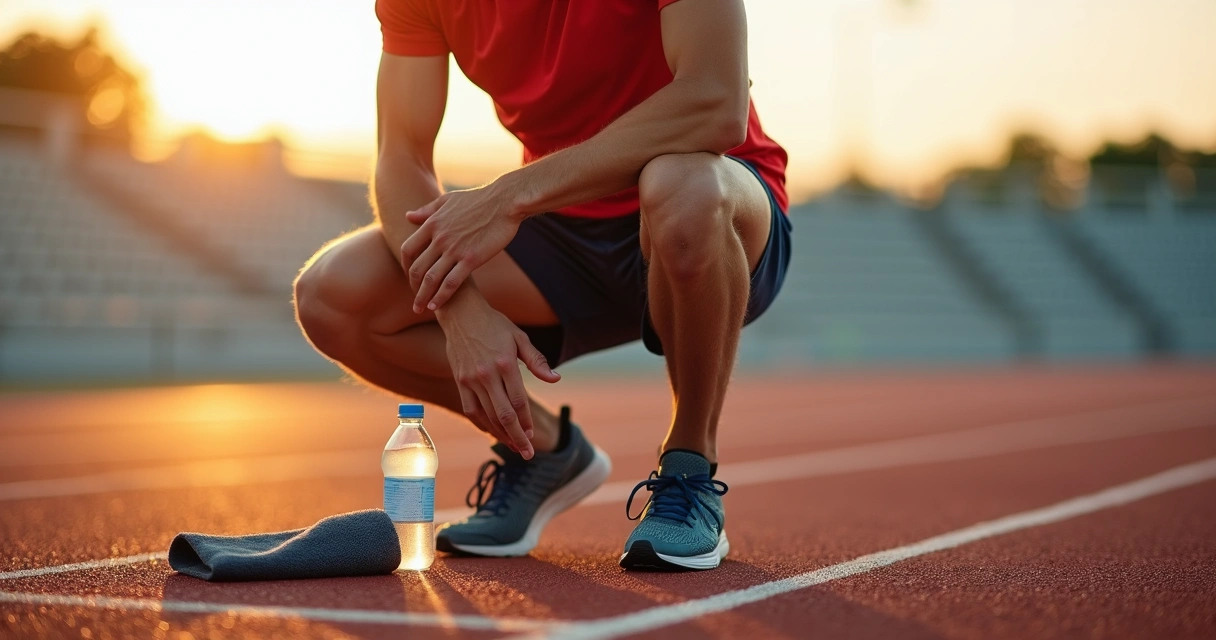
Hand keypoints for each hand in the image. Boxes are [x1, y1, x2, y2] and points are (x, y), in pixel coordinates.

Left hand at [403, 185, 520, 313]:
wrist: (504, 202)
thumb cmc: (478, 200)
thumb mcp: (447, 200)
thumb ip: (427, 211)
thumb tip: (407, 216)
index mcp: (432, 224)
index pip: (408, 250)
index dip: (405, 267)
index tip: (410, 277)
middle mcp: (439, 238)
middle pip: (417, 268)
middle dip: (413, 287)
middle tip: (415, 299)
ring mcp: (455, 250)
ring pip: (431, 279)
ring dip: (423, 297)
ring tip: (420, 309)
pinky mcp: (471, 259)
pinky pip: (451, 283)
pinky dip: (441, 297)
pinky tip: (436, 307)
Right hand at [441, 295, 559, 459]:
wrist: (461, 313)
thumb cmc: (495, 324)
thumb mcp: (520, 338)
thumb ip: (537, 361)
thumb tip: (556, 380)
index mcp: (504, 364)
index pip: (518, 402)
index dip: (526, 422)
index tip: (533, 435)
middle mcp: (486, 375)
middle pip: (503, 415)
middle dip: (517, 437)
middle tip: (528, 454)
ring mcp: (470, 380)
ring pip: (486, 416)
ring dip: (501, 435)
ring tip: (513, 448)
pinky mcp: (459, 381)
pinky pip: (471, 410)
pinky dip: (482, 424)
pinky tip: (493, 433)